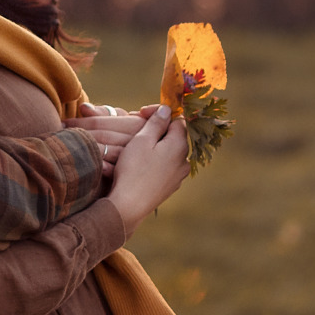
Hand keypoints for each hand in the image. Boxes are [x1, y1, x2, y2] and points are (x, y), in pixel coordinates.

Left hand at [67, 103, 149, 176]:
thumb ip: (102, 114)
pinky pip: (116, 170)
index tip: (62, 123)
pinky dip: (103, 167)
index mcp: (136, 122)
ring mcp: (138, 157)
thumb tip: (84, 107)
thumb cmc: (128, 138)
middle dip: (79, 134)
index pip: (101, 121)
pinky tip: (90, 166)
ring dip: (88, 149)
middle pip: (102, 135)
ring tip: (68, 149)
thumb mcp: (119, 123)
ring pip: (108, 151)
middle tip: (59, 135)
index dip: (79, 122)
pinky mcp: (135, 174)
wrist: (145, 172)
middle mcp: (139, 139)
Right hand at [106, 105, 189, 237]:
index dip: (159, 113)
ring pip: (169, 152)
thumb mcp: (142, 140)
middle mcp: (184, 160)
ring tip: (135, 145)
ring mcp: (178, 176)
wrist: (130, 205)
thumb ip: (156, 122)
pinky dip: (154, 160)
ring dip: (155, 145)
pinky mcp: (170, 187)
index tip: (141, 113)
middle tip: (135, 128)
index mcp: (180, 145)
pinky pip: (164, 166)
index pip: (176, 120)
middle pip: (173, 136)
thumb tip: (167, 109)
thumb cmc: (134, 169)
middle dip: (156, 129)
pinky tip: (138, 163)